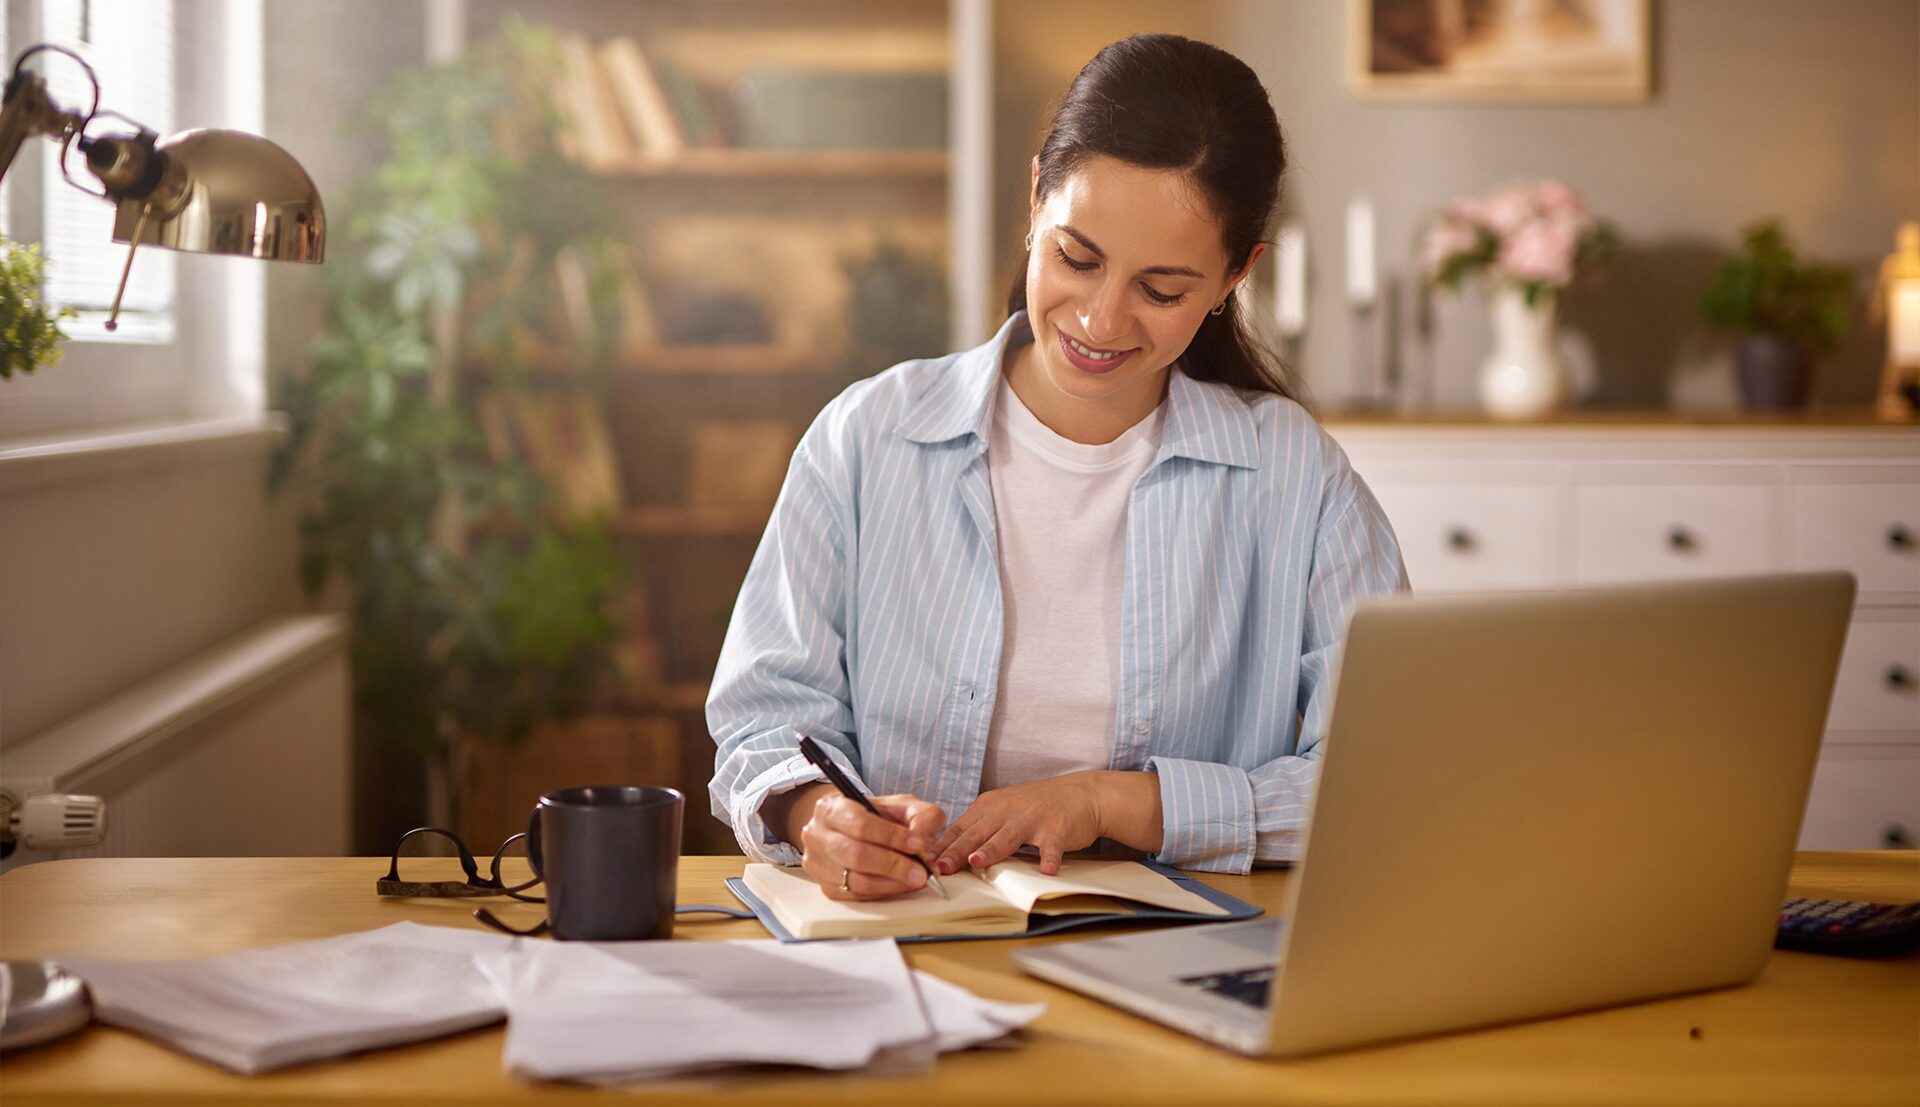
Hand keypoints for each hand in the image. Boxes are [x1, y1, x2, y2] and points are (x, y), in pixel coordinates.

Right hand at [790, 784, 946, 900]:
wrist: (848, 829)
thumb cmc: (875, 817)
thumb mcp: (900, 806)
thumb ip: (920, 816)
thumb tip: (923, 839)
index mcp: (830, 808)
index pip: (860, 824)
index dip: (891, 837)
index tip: (918, 845)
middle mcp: (816, 835)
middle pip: (856, 855)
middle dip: (894, 865)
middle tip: (921, 871)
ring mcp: (818, 864)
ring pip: (857, 881)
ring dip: (892, 883)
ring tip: (916, 879)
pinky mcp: (826, 887)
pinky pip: (857, 896)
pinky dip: (883, 892)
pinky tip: (899, 885)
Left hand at [931, 772, 1108, 875]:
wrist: (1080, 794)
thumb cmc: (1037, 808)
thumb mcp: (1003, 812)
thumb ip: (979, 830)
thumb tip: (947, 856)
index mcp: (990, 806)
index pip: (960, 829)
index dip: (941, 846)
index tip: (922, 862)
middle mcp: (1007, 809)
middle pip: (977, 833)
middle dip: (956, 851)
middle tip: (940, 868)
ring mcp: (1032, 818)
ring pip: (1008, 836)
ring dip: (992, 850)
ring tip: (978, 862)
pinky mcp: (1057, 828)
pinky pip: (1051, 846)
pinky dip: (1049, 858)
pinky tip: (1046, 870)